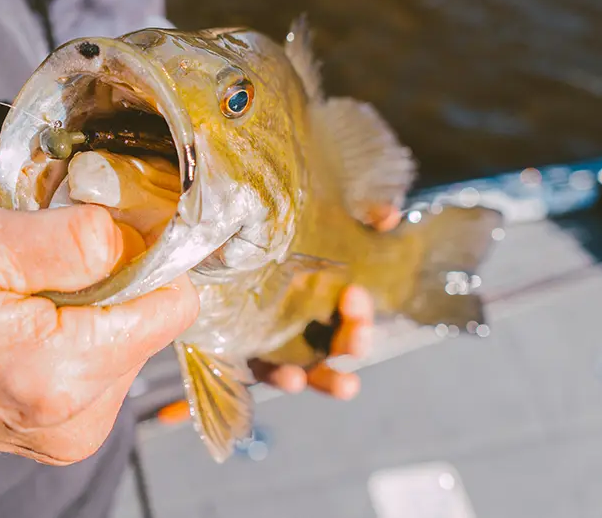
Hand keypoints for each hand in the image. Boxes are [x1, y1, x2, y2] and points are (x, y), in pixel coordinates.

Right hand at [0, 203, 198, 465]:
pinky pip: (96, 371)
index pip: (172, 307)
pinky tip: (21, 321)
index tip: (99, 233)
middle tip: (40, 261)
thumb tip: (140, 235)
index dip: (147, 256)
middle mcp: (74, 419)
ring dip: (89, 310)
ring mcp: (63, 435)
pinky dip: (72, 337)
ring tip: (21, 293)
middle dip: (111, 283)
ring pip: (124, 347)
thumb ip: (72, 239)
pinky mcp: (51, 435)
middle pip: (149, 326)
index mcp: (59, 373)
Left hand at [248, 202, 396, 398]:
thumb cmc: (271, 244)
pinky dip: (285, 378)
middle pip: (342, 341)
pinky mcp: (252, 356)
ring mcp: (282, 345)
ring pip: (315, 369)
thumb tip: (389, 215)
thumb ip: (353, 218)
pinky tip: (293, 378)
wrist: (212, 259)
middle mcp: (308, 324)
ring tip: (347, 386)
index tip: (355, 295)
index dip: (361, 311)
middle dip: (356, 339)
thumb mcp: (309, 226)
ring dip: (332, 379)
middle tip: (358, 332)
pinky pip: (269, 373)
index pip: (353, 311)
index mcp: (325, 297)